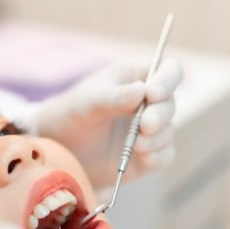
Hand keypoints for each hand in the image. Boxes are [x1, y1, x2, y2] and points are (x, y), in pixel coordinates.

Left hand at [35, 58, 181, 187]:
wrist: (59, 151)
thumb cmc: (70, 116)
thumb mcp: (86, 104)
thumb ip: (113, 97)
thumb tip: (143, 90)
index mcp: (134, 77)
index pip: (167, 69)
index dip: (167, 79)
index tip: (153, 93)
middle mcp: (146, 102)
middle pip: (170, 103)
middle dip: (160, 115)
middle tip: (145, 125)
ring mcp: (148, 129)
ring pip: (168, 131)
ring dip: (156, 138)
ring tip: (135, 145)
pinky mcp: (148, 154)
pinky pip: (165, 155)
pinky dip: (157, 157)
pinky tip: (142, 158)